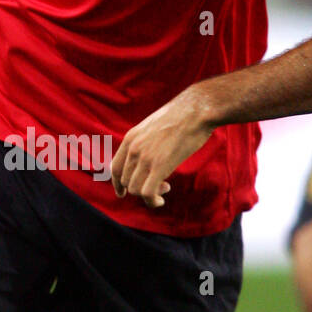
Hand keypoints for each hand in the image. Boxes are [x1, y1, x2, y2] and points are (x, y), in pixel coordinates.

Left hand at [111, 89, 213, 208]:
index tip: (122, 193)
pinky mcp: (159, 165)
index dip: (117, 184)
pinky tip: (161, 199)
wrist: (197, 109)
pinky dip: (152, 201)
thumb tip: (151, 155)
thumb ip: (147, 141)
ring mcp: (145, 157)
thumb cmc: (183, 117)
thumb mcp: (155, 126)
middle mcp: (133, 148)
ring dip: (148, 195)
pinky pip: (147, 193)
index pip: (114, 168)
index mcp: (131, 138)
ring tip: (164, 188)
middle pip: (125, 181)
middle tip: (161, 184)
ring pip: (134, 189)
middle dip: (139, 188)